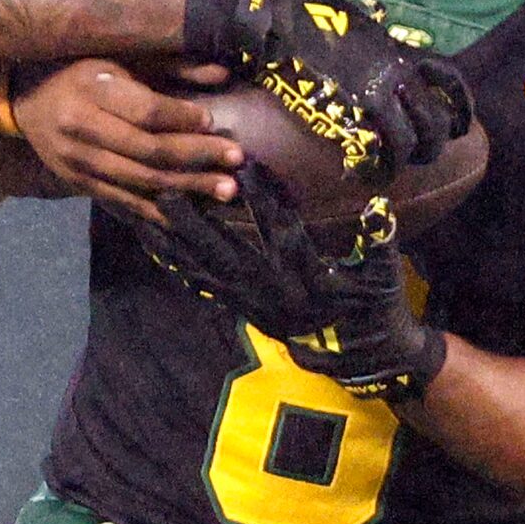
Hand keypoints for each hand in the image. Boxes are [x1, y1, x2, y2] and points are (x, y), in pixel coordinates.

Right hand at [11, 58, 243, 222]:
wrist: (22, 98)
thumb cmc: (77, 68)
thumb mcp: (118, 55)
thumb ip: (169, 64)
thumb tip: (223, 72)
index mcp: (91, 88)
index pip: (143, 111)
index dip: (181, 118)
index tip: (212, 120)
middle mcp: (81, 127)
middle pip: (147, 150)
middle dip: (196, 157)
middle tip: (236, 160)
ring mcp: (78, 161)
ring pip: (139, 180)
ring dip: (186, 187)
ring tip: (225, 190)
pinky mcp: (78, 182)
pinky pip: (122, 200)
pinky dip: (156, 208)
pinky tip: (187, 214)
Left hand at [135, 167, 447, 398]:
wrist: (363, 358)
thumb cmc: (376, 310)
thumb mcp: (385, 280)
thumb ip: (380, 245)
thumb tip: (380, 207)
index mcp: (307, 280)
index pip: (281, 233)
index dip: (263, 199)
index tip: (243, 165)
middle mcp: (272, 292)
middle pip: (225, 253)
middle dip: (194, 222)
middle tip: (166, 188)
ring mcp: (252, 302)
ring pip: (204, 270)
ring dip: (172, 241)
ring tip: (140, 210)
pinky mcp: (242, 308)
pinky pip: (201, 285)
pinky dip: (175, 262)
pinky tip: (150, 241)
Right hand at [187, 0, 473, 170]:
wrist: (283, 16)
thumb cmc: (315, 17)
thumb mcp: (363, 30)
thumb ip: (381, 52)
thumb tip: (386, 66)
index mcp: (400, 50)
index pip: (448, 78)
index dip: (462, 106)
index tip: (463, 126)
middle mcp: (397, 72)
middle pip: (435, 119)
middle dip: (433, 143)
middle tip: (422, 154)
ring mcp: (376, 92)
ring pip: (411, 139)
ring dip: (407, 159)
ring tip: (394, 168)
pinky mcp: (352, 110)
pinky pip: (380, 149)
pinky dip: (379, 167)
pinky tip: (370, 175)